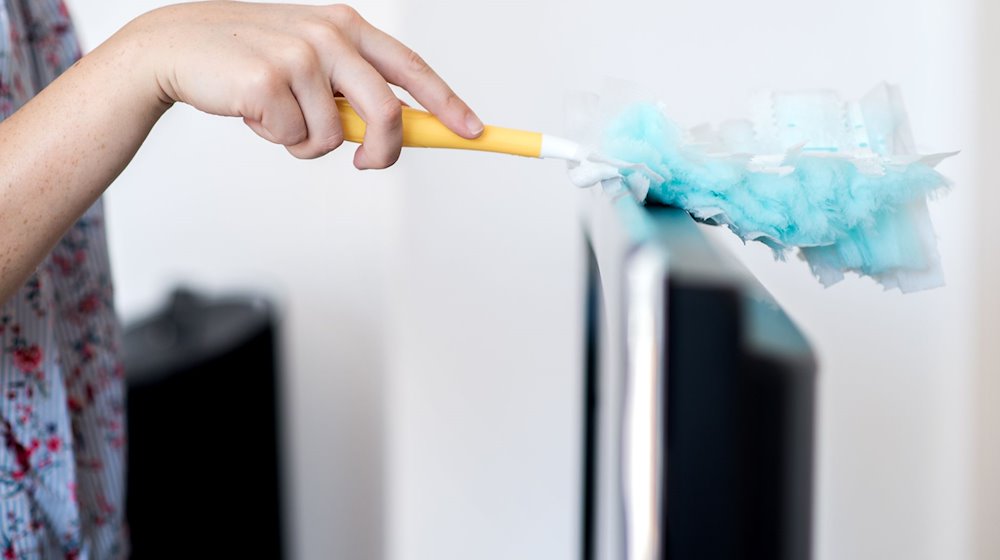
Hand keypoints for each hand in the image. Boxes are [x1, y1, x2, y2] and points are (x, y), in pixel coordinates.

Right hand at [124, 1, 482, 167]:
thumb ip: (352, 91)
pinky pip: (296, 141)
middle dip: (384, 152)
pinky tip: (255, 112)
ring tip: (278, 116)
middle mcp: (330, 35)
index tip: (474, 131)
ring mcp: (300, 56)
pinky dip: (278, 140)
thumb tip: (396, 136)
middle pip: (387, 113)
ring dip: (307, 144)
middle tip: (367, 164)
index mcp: (347, 26)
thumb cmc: (251, 61)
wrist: (177, 48)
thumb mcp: (311, 64)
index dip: (447, 103)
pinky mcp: (268, 81)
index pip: (411, 69)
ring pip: (334, 139)